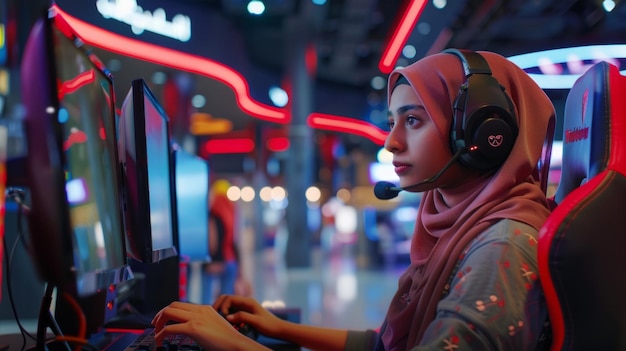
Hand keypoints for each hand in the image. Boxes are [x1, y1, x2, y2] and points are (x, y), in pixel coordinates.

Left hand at [151, 301, 268, 350]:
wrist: (236, 344)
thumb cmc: (227, 340)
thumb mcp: (214, 325)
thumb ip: (203, 322)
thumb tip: (191, 328)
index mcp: (205, 308)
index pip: (181, 304)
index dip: (169, 311)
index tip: (163, 319)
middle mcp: (200, 310)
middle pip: (172, 305)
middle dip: (160, 314)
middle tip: (155, 324)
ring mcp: (196, 318)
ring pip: (169, 313)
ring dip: (159, 322)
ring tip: (156, 332)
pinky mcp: (194, 328)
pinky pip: (170, 328)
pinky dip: (161, 334)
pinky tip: (159, 340)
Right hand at [213, 295, 286, 338]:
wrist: (278, 329)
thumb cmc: (269, 325)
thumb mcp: (256, 321)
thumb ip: (242, 317)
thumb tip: (227, 317)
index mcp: (248, 301)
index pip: (229, 298)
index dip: (223, 306)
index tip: (224, 316)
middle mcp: (245, 302)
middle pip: (227, 299)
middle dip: (219, 305)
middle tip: (214, 315)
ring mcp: (244, 308)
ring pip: (228, 306)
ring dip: (222, 311)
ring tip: (219, 320)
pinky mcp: (244, 313)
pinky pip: (232, 312)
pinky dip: (227, 316)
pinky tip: (226, 323)